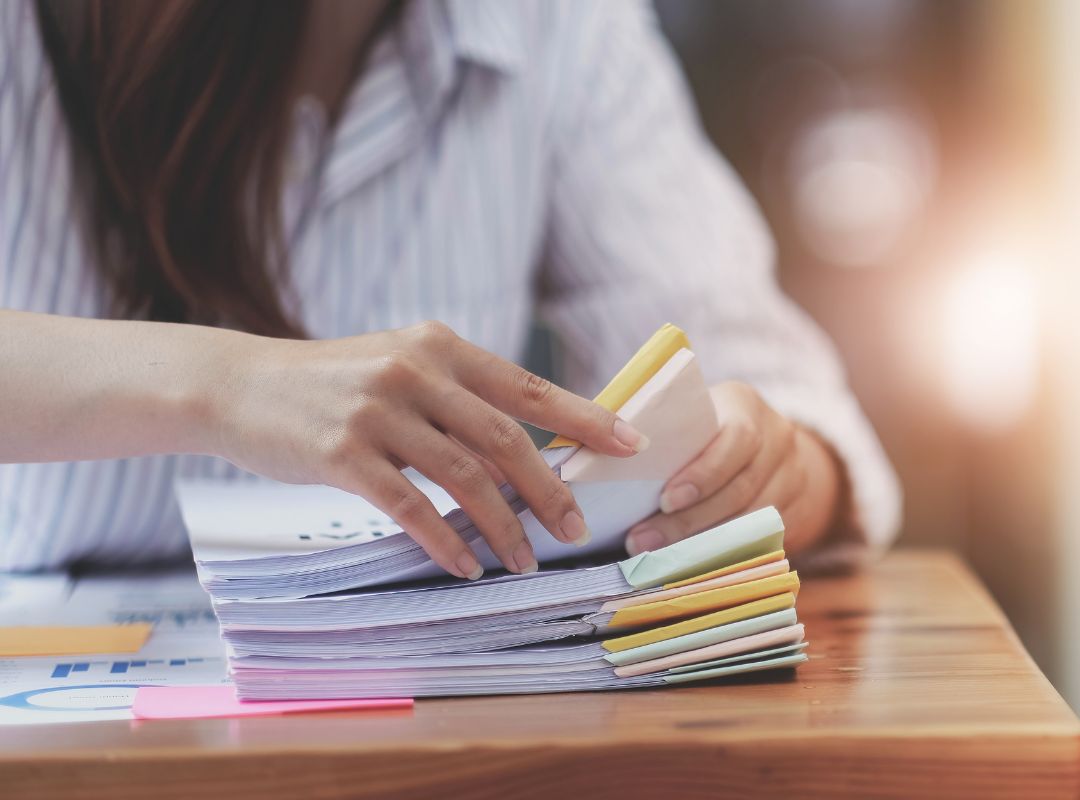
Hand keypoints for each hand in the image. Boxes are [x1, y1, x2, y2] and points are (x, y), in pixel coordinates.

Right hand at [209, 321, 645, 579]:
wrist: (241, 384)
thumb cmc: (333, 383)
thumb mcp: (400, 368)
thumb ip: (458, 400)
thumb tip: (526, 450)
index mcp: (440, 347)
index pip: (527, 387)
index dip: (583, 418)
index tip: (629, 446)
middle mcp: (415, 371)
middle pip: (503, 439)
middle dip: (548, 490)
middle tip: (576, 530)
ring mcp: (377, 410)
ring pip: (462, 476)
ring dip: (501, 526)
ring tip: (524, 562)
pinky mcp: (341, 452)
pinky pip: (409, 505)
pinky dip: (443, 539)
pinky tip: (465, 566)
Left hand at [625, 382, 840, 556]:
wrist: (770, 446)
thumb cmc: (708, 428)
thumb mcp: (694, 415)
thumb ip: (665, 429)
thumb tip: (606, 451)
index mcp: (746, 407)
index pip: (735, 440)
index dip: (702, 474)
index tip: (663, 500)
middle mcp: (778, 439)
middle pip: (738, 489)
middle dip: (688, 520)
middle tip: (642, 540)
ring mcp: (793, 477)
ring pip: (749, 520)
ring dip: (700, 543)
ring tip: (656, 556)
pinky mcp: (796, 511)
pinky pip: (759, 540)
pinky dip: (722, 553)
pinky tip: (688, 565)